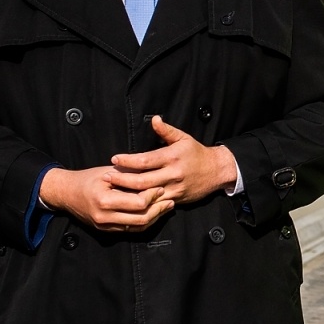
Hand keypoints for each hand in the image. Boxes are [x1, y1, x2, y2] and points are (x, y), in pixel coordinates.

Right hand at [39, 165, 173, 231]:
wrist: (67, 193)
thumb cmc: (89, 178)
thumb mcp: (108, 171)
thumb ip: (130, 174)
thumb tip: (153, 172)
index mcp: (105, 200)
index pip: (138, 203)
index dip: (153, 196)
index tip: (161, 187)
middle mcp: (105, 216)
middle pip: (141, 218)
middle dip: (158, 209)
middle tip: (170, 200)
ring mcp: (105, 226)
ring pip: (137, 227)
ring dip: (154, 218)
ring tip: (166, 207)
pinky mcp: (106, 230)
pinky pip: (130, 229)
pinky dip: (144, 223)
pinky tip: (153, 214)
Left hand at [109, 116, 235, 205]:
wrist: (216, 171)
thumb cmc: (197, 153)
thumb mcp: (183, 138)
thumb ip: (166, 130)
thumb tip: (154, 119)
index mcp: (172, 157)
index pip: (145, 160)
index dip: (128, 160)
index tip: (115, 159)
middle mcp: (172, 174)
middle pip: (142, 180)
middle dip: (122, 179)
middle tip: (107, 177)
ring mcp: (174, 189)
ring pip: (147, 195)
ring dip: (128, 193)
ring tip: (113, 190)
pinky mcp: (175, 200)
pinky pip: (155, 204)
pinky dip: (141, 203)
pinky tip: (129, 201)